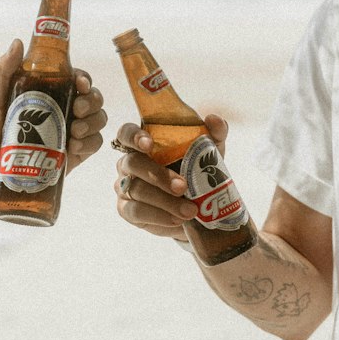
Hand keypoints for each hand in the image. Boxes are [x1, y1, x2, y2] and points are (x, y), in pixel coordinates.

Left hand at [0, 41, 105, 181]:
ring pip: (98, 120)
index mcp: (47, 95)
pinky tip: (73, 146)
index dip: (84, 78)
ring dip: (93, 122)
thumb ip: (3, 71)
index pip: (76, 80)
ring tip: (74, 131)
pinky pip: (94, 144)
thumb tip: (18, 43)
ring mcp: (70, 134)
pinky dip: (90, 142)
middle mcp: (63, 111)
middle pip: (93, 98)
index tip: (80, 83)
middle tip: (77, 109)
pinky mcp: (74, 156)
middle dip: (92, 101)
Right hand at [113, 115, 228, 238]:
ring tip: (189, 210)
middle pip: (132, 163)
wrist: (197, 207)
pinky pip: (136, 212)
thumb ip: (213, 134)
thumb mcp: (209, 153)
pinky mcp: (127, 210)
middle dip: (158, 175)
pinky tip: (177, 220)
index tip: (149, 144)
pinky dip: (158, 217)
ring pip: (136, 190)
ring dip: (164, 201)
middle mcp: (128, 163)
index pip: (127, 133)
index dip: (134, 137)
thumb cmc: (195, 171)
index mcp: (142, 144)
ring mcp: (124, 187)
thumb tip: (214, 119)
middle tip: (183, 187)